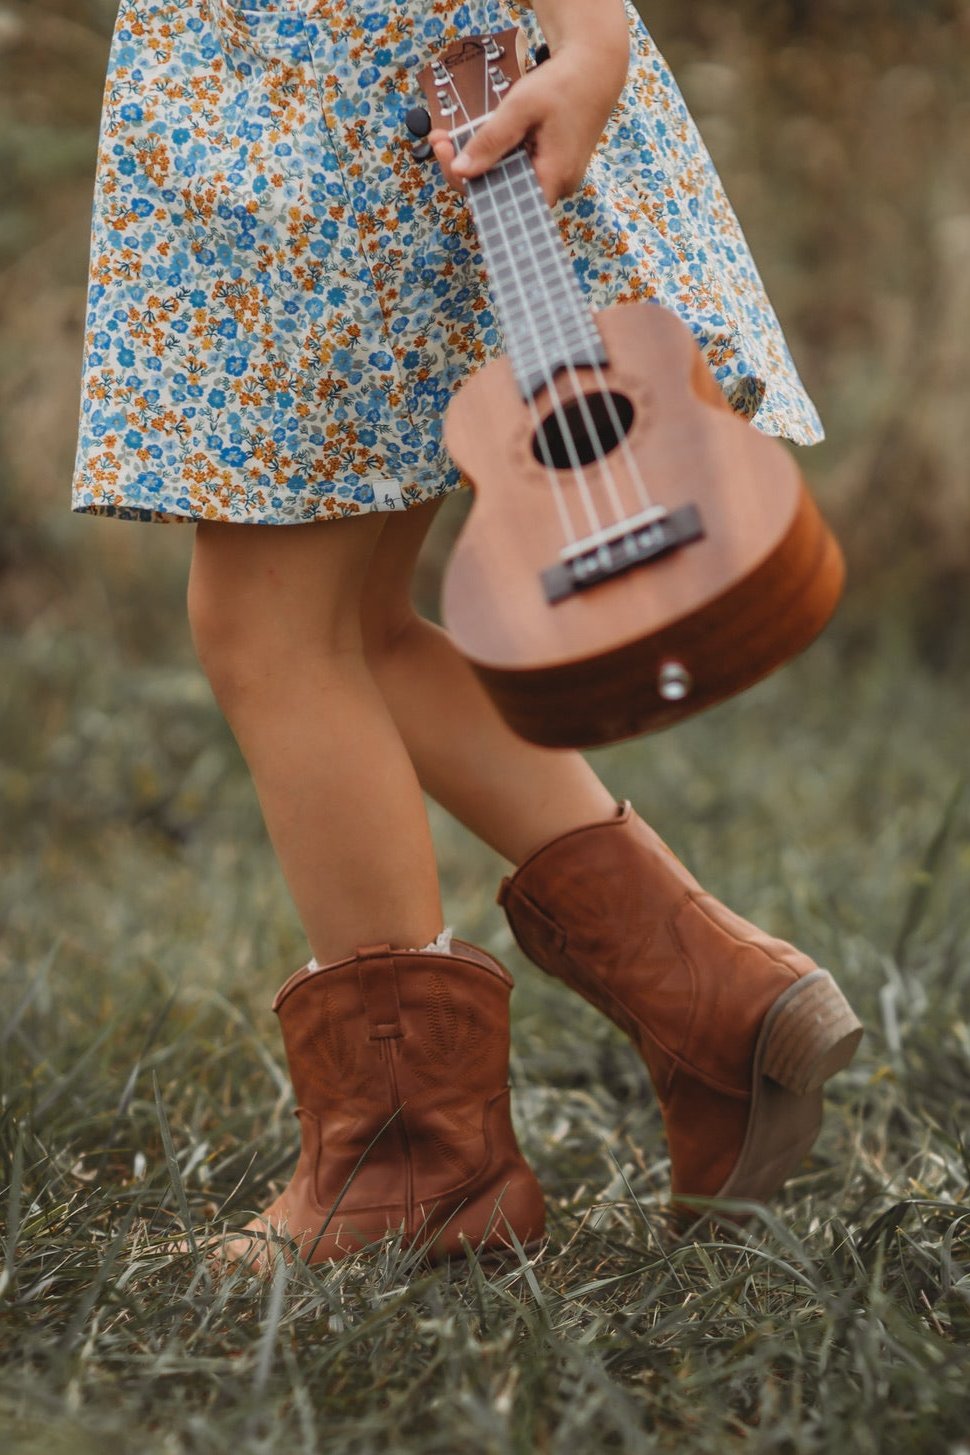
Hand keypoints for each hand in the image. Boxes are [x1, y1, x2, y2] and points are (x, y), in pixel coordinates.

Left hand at [428, 41, 628, 206]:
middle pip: (502, 195)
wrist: (595, 67)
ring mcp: (556, 178)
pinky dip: (496, 156)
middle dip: (467, 171)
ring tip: (448, 137)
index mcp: (553, 178)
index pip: (504, 205)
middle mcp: (557, 186)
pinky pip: (517, 170)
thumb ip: (490, 140)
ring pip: (507, 181)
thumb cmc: (564, 83)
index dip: (472, 190)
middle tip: (440, 141)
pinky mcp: (552, 167)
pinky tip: (478, 138)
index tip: (448, 161)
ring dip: (479, 161)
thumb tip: (461, 171)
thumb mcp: (521, 107)